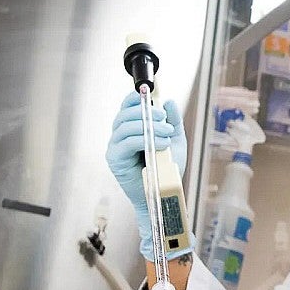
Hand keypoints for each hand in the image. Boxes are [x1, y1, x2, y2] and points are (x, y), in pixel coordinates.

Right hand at [105, 92, 187, 258]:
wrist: (164, 193)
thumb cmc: (167, 169)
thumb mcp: (175, 140)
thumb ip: (173, 121)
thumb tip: (168, 101)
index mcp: (130, 129)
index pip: (126, 108)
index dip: (134, 99)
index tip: (148, 95)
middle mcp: (119, 137)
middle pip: (124, 115)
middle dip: (146, 113)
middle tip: (165, 119)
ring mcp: (115, 148)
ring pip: (125, 127)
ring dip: (148, 126)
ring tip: (167, 134)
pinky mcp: (115, 160)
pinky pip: (126, 143)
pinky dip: (143, 139)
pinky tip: (161, 144)